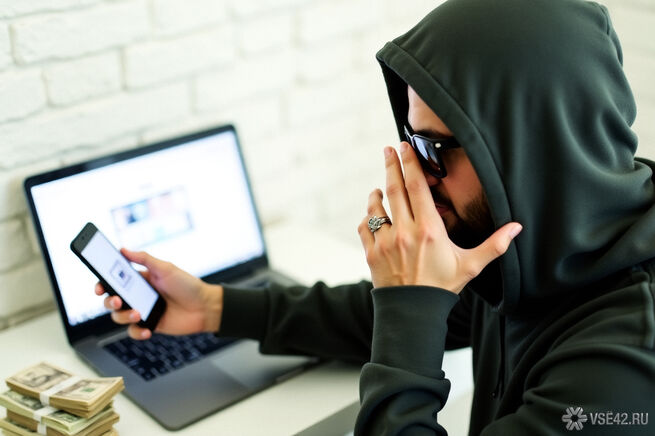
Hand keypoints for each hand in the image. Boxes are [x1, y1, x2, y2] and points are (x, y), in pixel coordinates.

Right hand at [95, 248, 222, 339]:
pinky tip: (147, 329)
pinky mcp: (150, 325)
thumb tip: (123, 249)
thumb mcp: (166, 268)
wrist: (206, 307)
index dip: (102, 284)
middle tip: (118, 301)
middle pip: (112, 300)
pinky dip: (137, 332)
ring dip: (124, 317)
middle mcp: (138, 295)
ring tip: (139, 314)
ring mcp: (143, 311)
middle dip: (110, 302)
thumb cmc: (188, 285)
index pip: (114, 281)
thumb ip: (144, 259)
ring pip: (119, 317)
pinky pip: (134, 332)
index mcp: (140, 280)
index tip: (99, 287)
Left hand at [358, 142, 521, 292]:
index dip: (410, 164)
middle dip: (392, 165)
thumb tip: (517, 228)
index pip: (417, 187)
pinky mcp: (371, 253)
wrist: (414, 313)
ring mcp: (385, 241)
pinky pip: (364, 226)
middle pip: (395, 189)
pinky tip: (374, 210)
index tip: (405, 147)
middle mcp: (404, 232)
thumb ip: (494, 244)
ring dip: (378, 191)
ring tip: (382, 183)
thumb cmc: (443, 287)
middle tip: (389, 148)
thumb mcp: (471, 265)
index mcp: (428, 230)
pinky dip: (368, 215)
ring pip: (376, 206)